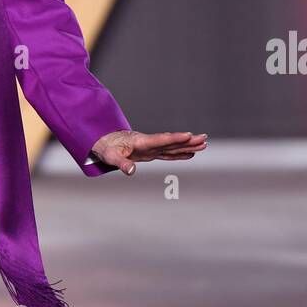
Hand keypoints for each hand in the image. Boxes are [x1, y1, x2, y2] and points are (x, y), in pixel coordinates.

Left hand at [91, 130, 206, 175]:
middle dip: (187, 141)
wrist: (102, 142)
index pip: (160, 140)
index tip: (188, 135)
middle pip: (171, 142)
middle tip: (204, 138)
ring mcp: (151, 148)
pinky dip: (179, 153)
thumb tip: (131, 171)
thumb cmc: (106, 148)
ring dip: (188, 145)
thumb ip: (121, 164)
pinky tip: (190, 154)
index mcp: (140, 142)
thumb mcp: (110, 157)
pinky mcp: (150, 152)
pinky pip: (167, 153)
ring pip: (172, 146)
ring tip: (204, 143)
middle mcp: (148, 143)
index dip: (174, 138)